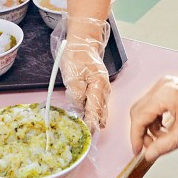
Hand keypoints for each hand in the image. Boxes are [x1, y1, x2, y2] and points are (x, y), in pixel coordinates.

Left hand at [58, 15, 110, 131]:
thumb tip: (78, 107)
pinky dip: (96, 110)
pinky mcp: (100, 85)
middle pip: (101, 111)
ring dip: (96, 118)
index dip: (91, 122)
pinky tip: (92, 117)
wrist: (84, 41)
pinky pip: (100, 102)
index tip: (88, 132)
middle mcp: (104, 89)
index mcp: (98, 86)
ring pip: (101, 107)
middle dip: (95, 123)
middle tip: (89, 136)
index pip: (95, 109)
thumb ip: (76, 93)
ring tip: (91, 130)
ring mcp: (104, 87)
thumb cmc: (77, 55)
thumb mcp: (73, 74)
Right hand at [129, 77, 177, 161]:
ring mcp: (167, 85)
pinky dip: (156, 118)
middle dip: (142, 132)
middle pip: (139, 111)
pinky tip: (165, 129)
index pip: (139, 117)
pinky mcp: (171, 87)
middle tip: (149, 147)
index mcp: (164, 93)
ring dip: (150, 126)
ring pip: (146, 108)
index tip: (137, 150)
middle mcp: (163, 85)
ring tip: (162, 139)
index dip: (136, 137)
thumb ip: (163, 146)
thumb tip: (149, 155)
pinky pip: (155, 104)